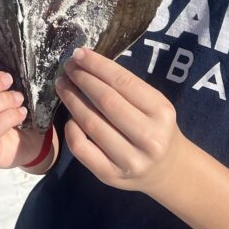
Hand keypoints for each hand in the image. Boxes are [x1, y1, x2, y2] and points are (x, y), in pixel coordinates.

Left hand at [56, 47, 185, 195]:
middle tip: (67, 67)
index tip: (79, 54)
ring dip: (71, 99)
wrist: (165, 169)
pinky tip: (70, 118)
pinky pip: (82, 148)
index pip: (123, 82)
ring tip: (62, 85)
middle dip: (82, 79)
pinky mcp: (110, 175)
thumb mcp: (153, 105)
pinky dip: (71, 129)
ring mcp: (129, 160)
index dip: (97, 65)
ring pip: (91, 123)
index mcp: (161, 113)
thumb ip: (126, 87)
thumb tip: (86, 63)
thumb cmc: (155, 127)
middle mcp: (148, 138)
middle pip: (105, 101)